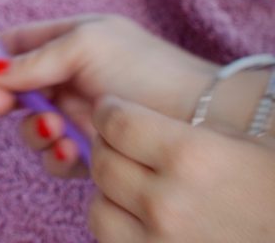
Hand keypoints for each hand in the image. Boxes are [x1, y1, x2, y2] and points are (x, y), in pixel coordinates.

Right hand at [0, 15, 215, 176]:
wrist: (200, 116)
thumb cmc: (146, 69)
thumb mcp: (85, 47)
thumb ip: (33, 59)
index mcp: (69, 40)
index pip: (15, 44)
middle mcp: (70, 77)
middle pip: (14, 90)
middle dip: (2, 98)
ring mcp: (79, 115)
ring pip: (29, 127)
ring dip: (32, 130)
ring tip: (52, 130)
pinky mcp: (90, 150)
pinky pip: (54, 156)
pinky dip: (55, 154)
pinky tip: (70, 149)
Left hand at [88, 95, 274, 241]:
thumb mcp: (241, 143)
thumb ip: (180, 129)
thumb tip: (126, 117)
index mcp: (192, 157)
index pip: (117, 124)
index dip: (108, 112)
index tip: (110, 110)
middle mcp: (168, 202)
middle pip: (103, 162)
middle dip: (107, 147)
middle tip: (121, 144)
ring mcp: (160, 242)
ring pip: (99, 206)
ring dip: (110, 191)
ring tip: (133, 184)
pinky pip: (112, 241)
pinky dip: (120, 226)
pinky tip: (142, 216)